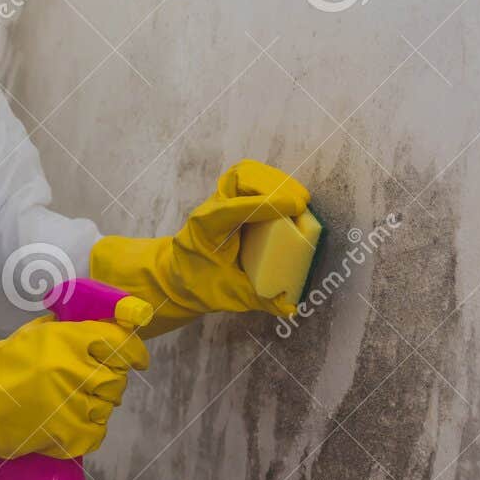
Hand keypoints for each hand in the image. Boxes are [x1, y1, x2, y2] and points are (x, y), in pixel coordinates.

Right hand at [0, 301, 153, 457]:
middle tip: (95, 381)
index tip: (138, 359)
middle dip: (111, 379)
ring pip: (109, 405)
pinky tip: (74, 422)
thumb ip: (68, 327)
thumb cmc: (2, 366)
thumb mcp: (35, 333)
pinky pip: (97, 431)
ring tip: (78, 402)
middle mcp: (76, 370)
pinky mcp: (67, 434)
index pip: (120, 342)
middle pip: (118, 377)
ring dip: (99, 403)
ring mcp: (73, 404)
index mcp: (69, 340)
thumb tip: (98, 321)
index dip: (135, 351)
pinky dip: (91, 428)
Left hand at [89, 159, 310, 334]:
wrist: (178, 276)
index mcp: (205, 230)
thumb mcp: (229, 296)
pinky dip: (268, 179)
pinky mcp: (227, 198)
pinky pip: (246, 177)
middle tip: (301, 202)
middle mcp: (209, 210)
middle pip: (239, 179)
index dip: (266, 204)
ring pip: (242, 172)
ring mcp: (217, 200)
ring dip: (273, 179)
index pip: (233, 208)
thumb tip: (290, 307)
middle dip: (273, 187)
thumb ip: (259, 300)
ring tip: (297, 195)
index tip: (296, 207)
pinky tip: (285, 191)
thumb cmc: (201, 285)